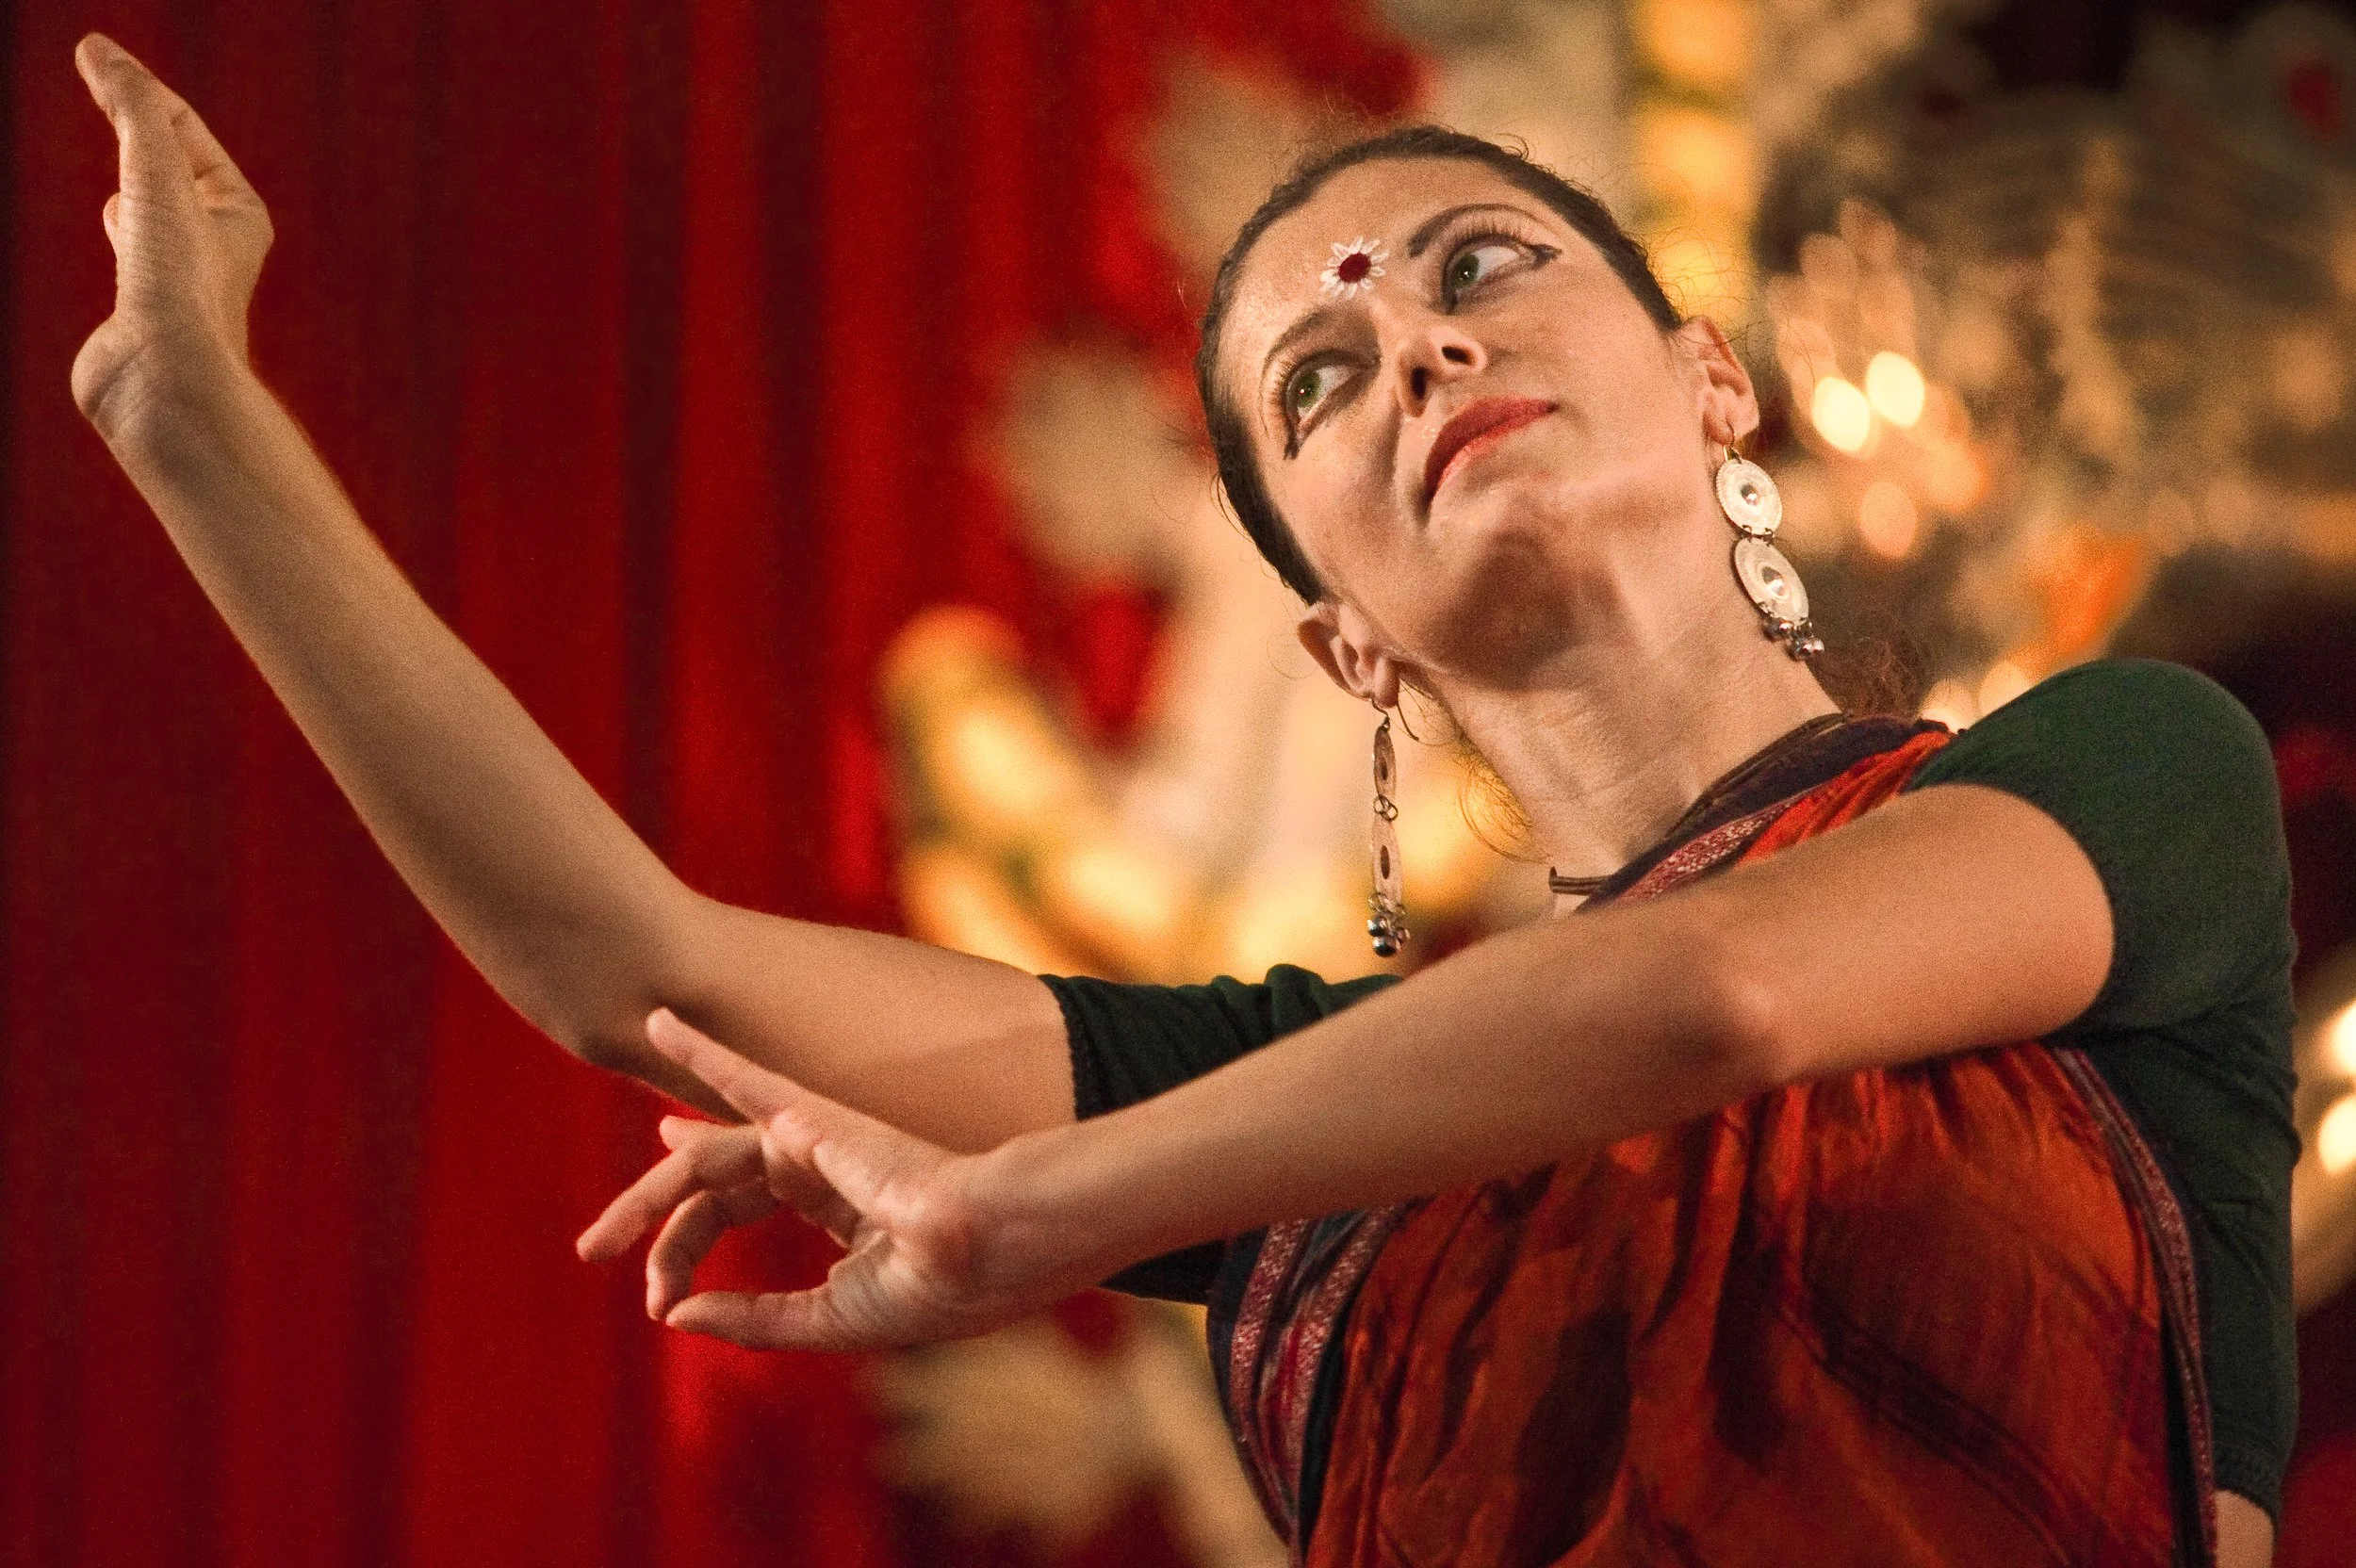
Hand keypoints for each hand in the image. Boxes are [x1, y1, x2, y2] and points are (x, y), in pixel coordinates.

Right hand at [71, 34, 272, 438]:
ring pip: (157, 208)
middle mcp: (216, 243)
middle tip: (117, 93)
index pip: (184, 131)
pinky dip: (125, 225)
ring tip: (126, 155)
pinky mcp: (142, 304)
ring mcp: (178, 274)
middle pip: (174, 166)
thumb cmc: (176, 283)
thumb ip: (131, 107)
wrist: (164, 380)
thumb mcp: (154, 174)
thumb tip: (100, 49)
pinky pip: (137, 248)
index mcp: (238, 212)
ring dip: (138, 178)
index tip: (95, 55)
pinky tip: (118, 219)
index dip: (141, 91)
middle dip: (145, 131)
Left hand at [577, 1010, 1108, 1350]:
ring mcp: (816, 1134)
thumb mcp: (833, 1318)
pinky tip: (658, 1021)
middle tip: (591, 1251)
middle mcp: (819, 1161)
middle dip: (653, 1222)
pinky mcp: (812, 1117)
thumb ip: (756, 1319)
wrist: (986, 1249)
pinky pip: (744, 1076)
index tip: (660, 1300)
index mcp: (839, 1205)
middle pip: (714, 1189)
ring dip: (645, 1196)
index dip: (691, 1248)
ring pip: (708, 1157)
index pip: (740, 1212)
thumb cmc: (935, 1286)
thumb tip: (676, 1316)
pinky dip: (699, 1049)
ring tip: (591, 1242)